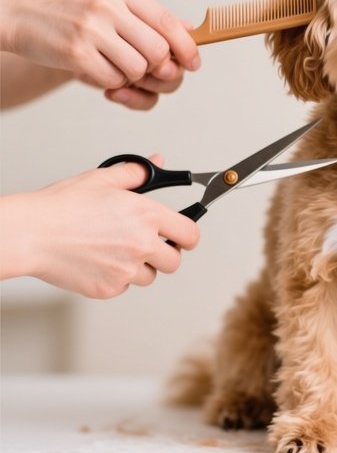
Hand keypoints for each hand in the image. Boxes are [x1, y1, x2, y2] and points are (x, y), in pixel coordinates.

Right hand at [0, 0, 199, 109]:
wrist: (13, 10)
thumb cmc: (64, 7)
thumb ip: (146, 14)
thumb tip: (189, 30)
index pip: (168, 22)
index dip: (187, 47)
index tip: (194, 63)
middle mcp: (108, 5)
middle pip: (159, 50)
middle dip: (158, 68)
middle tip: (145, 70)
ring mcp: (91, 28)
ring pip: (139, 68)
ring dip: (132, 76)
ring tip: (114, 65)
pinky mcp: (75, 52)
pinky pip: (112, 79)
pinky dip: (110, 82)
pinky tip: (96, 69)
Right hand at [0, 156, 199, 297]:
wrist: (31, 234)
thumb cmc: (62, 207)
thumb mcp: (104, 179)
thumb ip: (137, 172)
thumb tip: (158, 163)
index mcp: (148, 216)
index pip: (190, 235)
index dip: (188, 235)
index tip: (183, 236)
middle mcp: (142, 245)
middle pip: (174, 261)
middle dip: (165, 254)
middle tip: (148, 244)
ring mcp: (125, 270)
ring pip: (149, 277)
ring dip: (141, 267)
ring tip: (117, 250)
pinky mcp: (108, 289)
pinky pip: (124, 287)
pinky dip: (117, 278)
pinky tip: (101, 261)